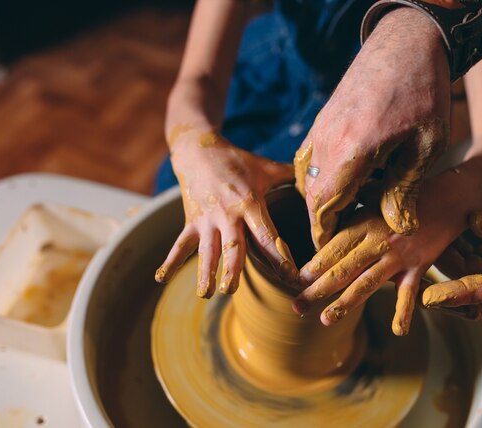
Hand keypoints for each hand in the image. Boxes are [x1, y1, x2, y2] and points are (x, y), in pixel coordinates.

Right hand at [155, 125, 298, 296]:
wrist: (199, 150)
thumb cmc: (238, 161)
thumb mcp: (266, 167)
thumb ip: (291, 178)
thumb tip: (320, 184)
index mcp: (250, 204)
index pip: (267, 235)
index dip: (279, 257)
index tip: (290, 276)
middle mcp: (228, 215)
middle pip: (232, 247)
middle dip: (233, 270)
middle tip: (233, 290)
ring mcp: (207, 220)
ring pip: (207, 251)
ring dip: (205, 272)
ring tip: (206, 294)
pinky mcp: (191, 221)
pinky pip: (180, 244)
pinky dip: (170, 261)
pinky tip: (160, 279)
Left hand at [293, 204, 452, 335]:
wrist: (447, 198)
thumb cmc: (406, 199)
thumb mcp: (374, 200)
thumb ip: (352, 214)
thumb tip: (327, 223)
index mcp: (362, 224)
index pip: (332, 249)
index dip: (313, 266)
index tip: (295, 280)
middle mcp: (376, 241)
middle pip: (342, 270)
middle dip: (317, 290)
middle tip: (297, 306)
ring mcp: (397, 256)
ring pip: (366, 283)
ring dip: (345, 303)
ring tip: (326, 319)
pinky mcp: (418, 267)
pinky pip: (408, 293)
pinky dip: (404, 312)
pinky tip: (398, 331)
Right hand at [294, 8, 449, 248]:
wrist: (408, 40)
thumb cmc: (424, 91)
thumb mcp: (427, 145)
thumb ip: (406, 188)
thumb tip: (400, 228)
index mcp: (353, 148)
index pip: (324, 205)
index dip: (323, 233)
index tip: (328, 250)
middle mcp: (328, 139)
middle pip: (311, 194)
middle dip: (319, 221)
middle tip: (335, 240)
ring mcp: (321, 126)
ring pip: (306, 176)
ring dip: (319, 199)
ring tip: (342, 213)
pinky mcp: (323, 118)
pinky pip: (309, 156)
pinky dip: (318, 176)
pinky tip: (341, 181)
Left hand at [422, 189, 481, 318]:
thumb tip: (474, 222)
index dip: (459, 296)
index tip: (430, 298)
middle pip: (475, 297)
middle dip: (443, 289)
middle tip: (412, 276)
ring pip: (472, 279)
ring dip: (450, 268)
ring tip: (428, 249)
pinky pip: (479, 262)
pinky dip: (462, 252)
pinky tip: (450, 236)